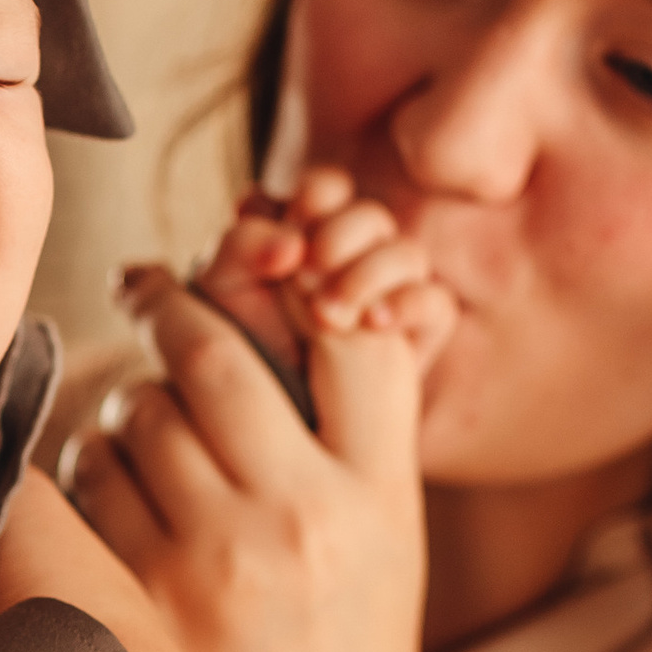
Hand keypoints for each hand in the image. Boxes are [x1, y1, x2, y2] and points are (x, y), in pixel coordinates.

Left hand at [71, 182, 443, 651]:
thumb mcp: (388, 542)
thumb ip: (353, 435)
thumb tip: (284, 302)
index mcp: (380, 496)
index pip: (349, 331)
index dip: (294, 278)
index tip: (258, 255)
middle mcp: (299, 516)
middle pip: (218, 346)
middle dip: (175, 302)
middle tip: (150, 286)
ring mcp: (211, 556)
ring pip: (140, 408)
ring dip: (131, 396)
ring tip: (144, 419)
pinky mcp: (135, 594)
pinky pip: (89, 479)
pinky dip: (93, 463)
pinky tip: (115, 485)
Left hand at [135, 168, 454, 387]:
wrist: (242, 460)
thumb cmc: (216, 375)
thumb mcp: (217, 302)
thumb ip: (238, 248)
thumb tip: (279, 233)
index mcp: (295, 243)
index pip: (326, 192)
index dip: (317, 195)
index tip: (284, 226)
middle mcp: (343, 268)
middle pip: (370, 217)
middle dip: (343, 230)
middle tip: (309, 260)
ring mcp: (381, 307)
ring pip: (406, 254)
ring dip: (371, 268)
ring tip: (331, 311)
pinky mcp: (411, 350)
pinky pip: (435, 306)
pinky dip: (410, 304)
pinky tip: (378, 323)